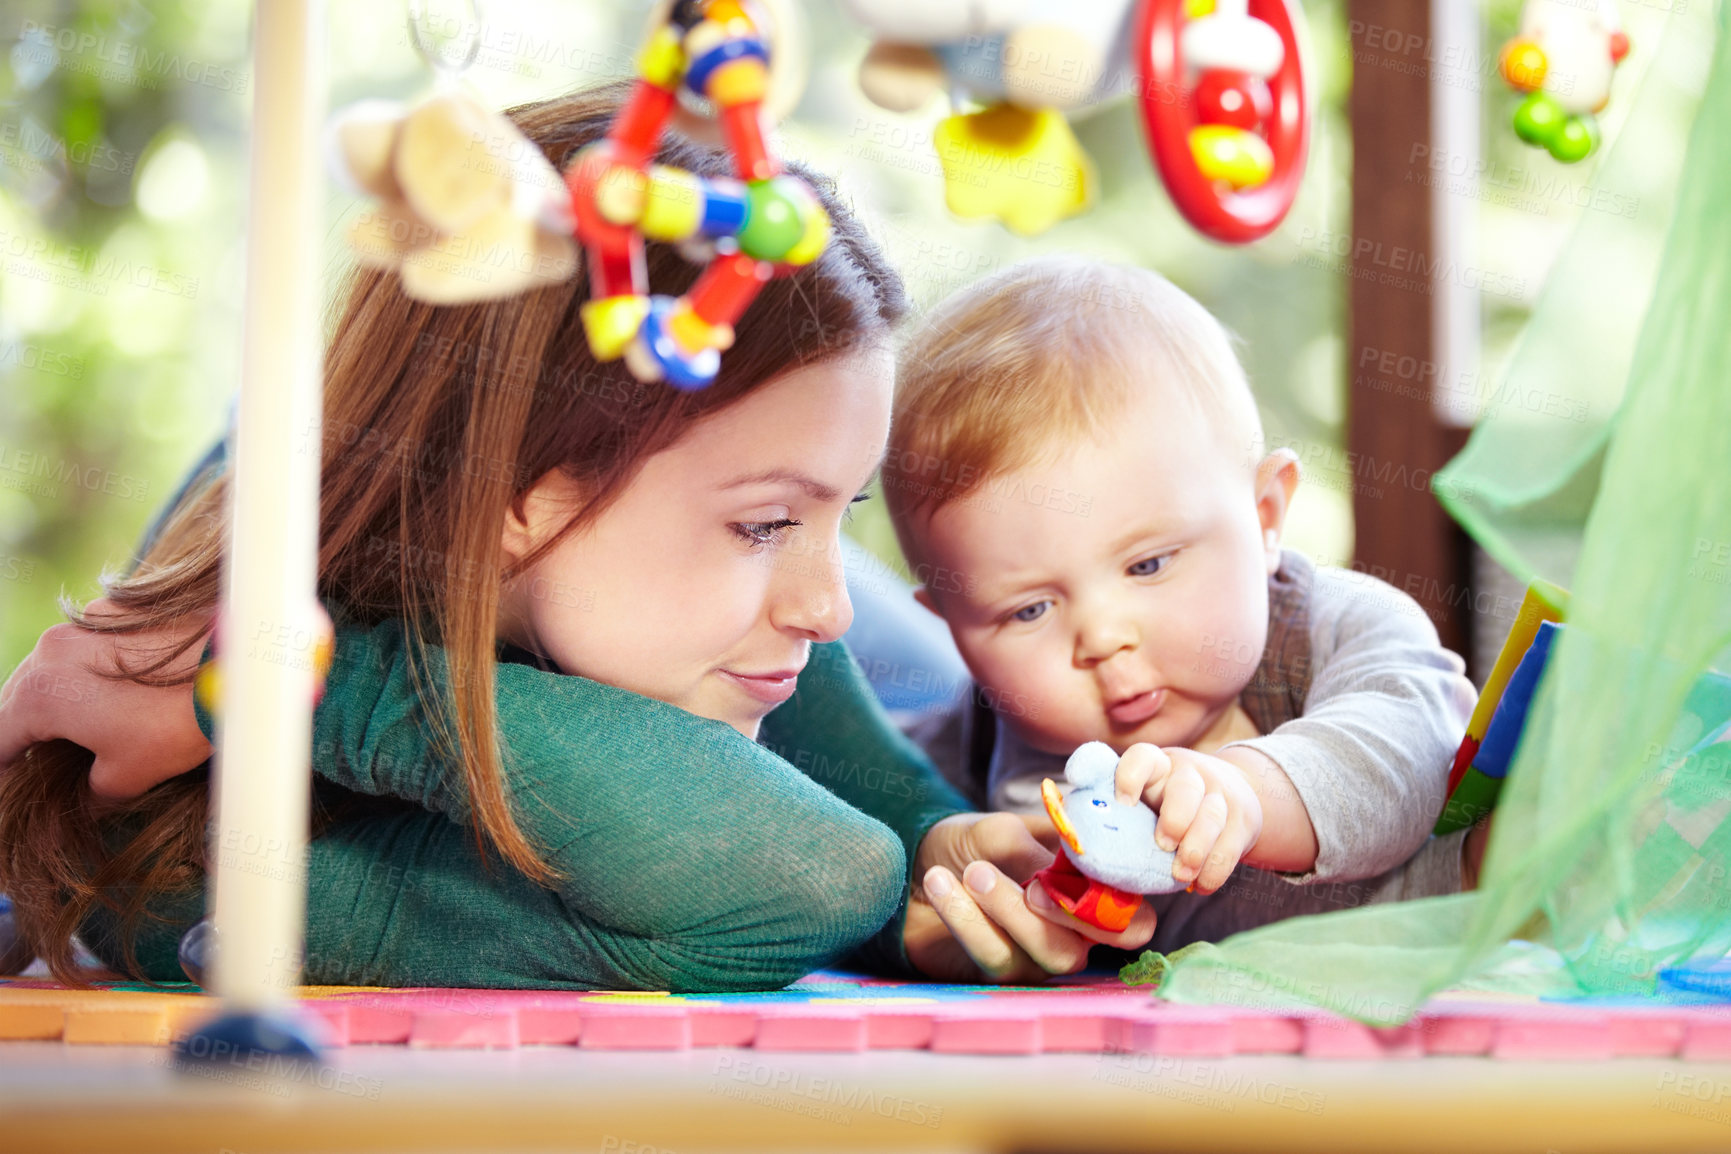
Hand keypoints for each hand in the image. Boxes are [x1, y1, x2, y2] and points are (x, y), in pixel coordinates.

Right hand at [0, 600, 211, 797]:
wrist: (238, 664)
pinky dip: (88, 668)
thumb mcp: (127, 774)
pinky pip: (87, 644)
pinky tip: (113, 689)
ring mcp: (85, 621)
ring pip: (51, 665)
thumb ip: (91, 788)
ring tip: (73, 726)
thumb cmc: (177, 722)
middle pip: (19, 695)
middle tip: (38, 756)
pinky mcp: (119, 608)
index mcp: (40, 692)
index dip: (5, 765)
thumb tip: (88, 792)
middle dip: (25, 728)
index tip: (13, 778)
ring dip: (56, 695)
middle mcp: (52, 648)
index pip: (1, 736)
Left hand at [904, 812, 1154, 983]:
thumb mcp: (1006, 831)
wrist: (913, 860)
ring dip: (1006, 911)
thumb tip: (1063, 875)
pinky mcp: (995, 974)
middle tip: (1021, 880)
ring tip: (971, 871)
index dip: (1120, 910)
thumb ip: (1042, 853)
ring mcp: (1033, 959)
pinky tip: (941, 883)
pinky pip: (994, 957)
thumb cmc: (972, 843)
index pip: (1134, 921)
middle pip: (1086, 947)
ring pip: (1043, 955)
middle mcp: (1070, 935)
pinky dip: (967, 918)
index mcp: (1089, 895)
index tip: (1079, 874)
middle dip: (1057, 913)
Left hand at [1111, 744, 1263, 894]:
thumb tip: (1082, 843)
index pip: (1143, 757)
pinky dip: (1215, 870)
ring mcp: (1219, 794)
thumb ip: (1118, 814)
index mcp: (1156, 766)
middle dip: (1175, 819)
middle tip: (1162, 845)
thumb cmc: (1166, 803)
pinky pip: (1232, 844)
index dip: (1130, 777)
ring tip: (1180, 875)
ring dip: (1196, 850)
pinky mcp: (1243, 818)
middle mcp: (1189, 773)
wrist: (1228, 792)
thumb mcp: (1145, 796)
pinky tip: (1200, 884)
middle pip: (1185, 788)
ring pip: (1212, 816)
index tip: (1122, 803)